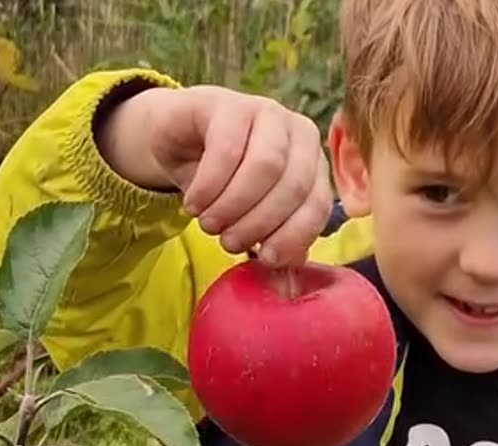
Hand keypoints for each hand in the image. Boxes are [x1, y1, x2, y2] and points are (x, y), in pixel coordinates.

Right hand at [101, 84, 332, 266]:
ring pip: (264, 167)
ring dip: (233, 206)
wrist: (179, 139)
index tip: (266, 259)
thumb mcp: (251, 215)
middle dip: (259, 223)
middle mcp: (298, 131)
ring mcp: (265, 111)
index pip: (318, 204)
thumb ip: (273, 244)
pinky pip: (226, 151)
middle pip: (292, 186)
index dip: (294, 236)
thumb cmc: (224, 181)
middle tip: (228, 242)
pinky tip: (193, 202)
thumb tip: (288, 289)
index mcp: (314, 161)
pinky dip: (209, 187)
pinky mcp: (226, 104)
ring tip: (209, 224)